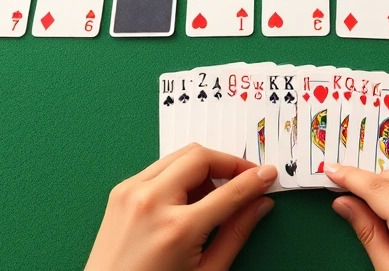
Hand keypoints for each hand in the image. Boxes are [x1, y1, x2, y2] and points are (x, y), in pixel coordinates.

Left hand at [85, 144, 276, 270]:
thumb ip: (235, 233)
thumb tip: (259, 205)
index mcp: (177, 228)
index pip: (228, 191)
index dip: (254, 180)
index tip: (267, 175)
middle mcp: (151, 202)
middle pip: (200, 156)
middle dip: (228, 162)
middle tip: (244, 177)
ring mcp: (131, 192)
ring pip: (179, 155)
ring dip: (203, 165)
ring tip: (215, 192)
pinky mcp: (120, 191)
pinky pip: (159, 167)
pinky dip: (179, 173)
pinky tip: (188, 196)